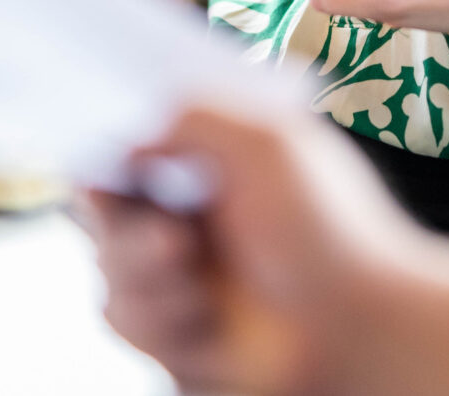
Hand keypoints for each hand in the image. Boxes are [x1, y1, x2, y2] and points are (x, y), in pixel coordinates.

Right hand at [80, 101, 446, 395]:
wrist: (359, 332)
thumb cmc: (331, 234)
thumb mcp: (272, 145)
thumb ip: (195, 116)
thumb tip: (128, 136)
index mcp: (216, 159)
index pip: (136, 138)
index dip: (102, 144)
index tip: (89, 154)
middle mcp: (192, 212)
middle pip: (104, 209)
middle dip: (126, 232)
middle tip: (173, 244)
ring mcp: (180, 273)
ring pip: (108, 268)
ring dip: (150, 282)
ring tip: (200, 291)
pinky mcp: (174, 328)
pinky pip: (123, 319)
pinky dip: (163, 322)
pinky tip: (208, 322)